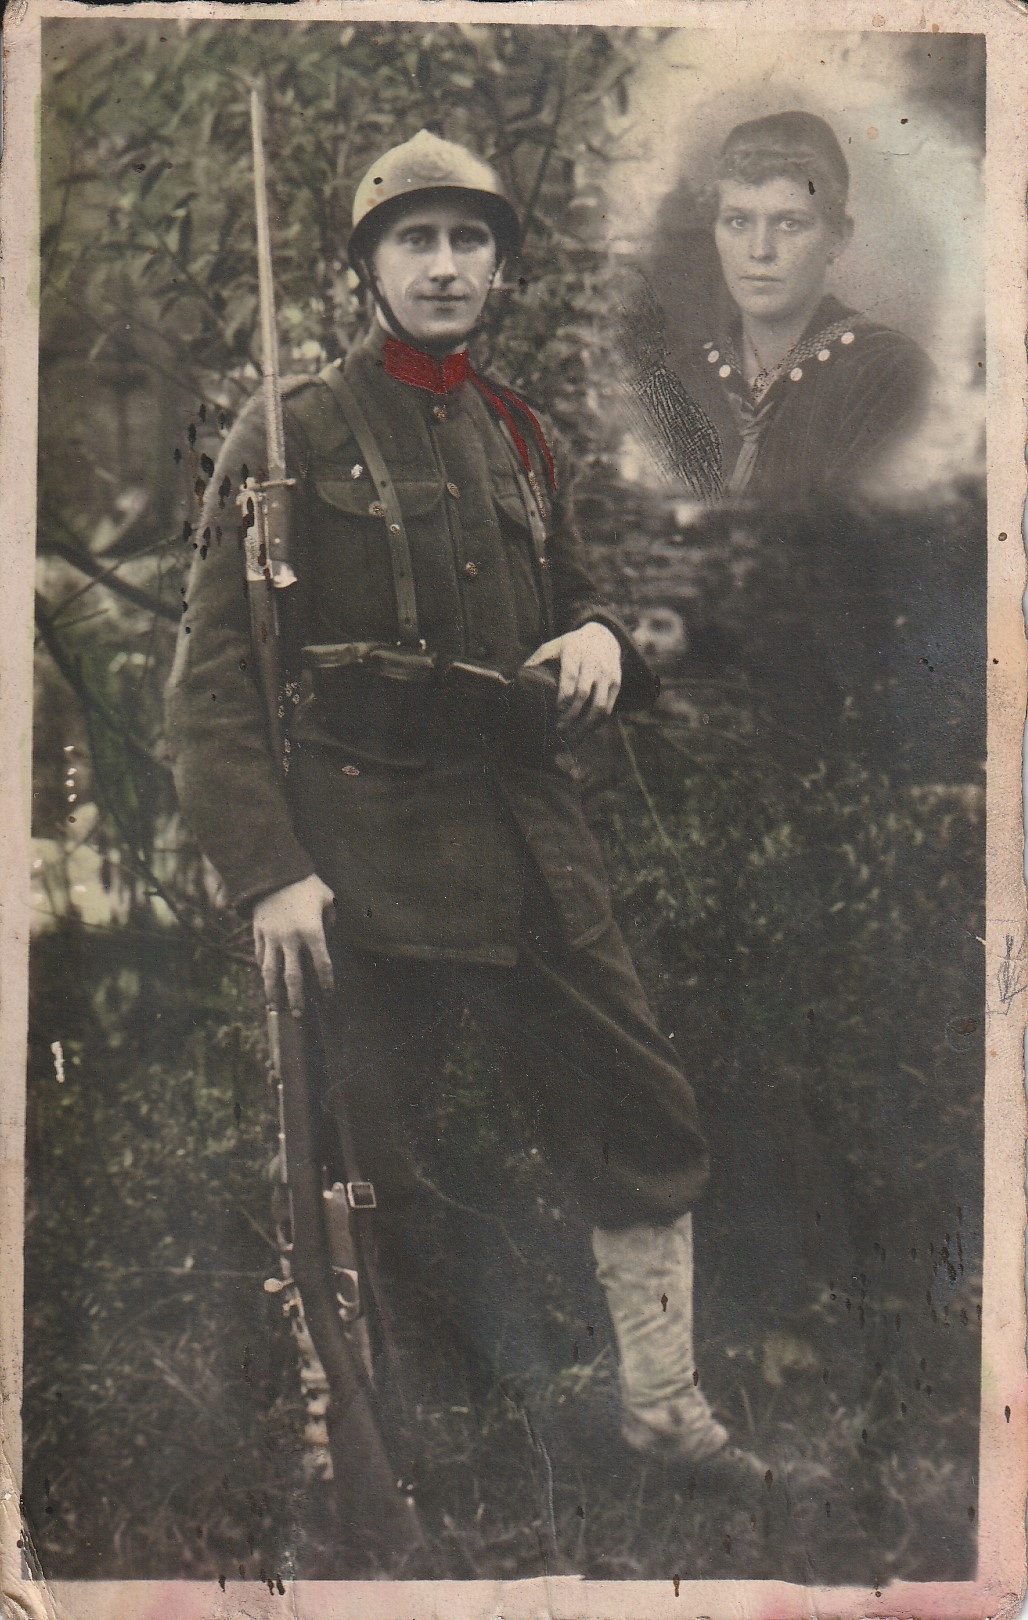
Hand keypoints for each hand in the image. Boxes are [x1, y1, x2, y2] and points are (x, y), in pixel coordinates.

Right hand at [252, 874, 335, 1015]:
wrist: (273, 870)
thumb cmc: (306, 883)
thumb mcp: (328, 896)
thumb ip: (332, 917)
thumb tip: (328, 931)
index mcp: (311, 931)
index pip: (322, 964)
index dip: (326, 982)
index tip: (329, 996)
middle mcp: (291, 939)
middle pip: (293, 976)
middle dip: (297, 998)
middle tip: (300, 1016)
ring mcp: (272, 937)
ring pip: (271, 971)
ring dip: (273, 992)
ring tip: (275, 1008)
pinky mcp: (259, 932)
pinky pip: (261, 956)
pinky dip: (264, 971)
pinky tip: (267, 982)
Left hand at [524, 621, 621, 735]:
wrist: (603, 637)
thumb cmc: (571, 646)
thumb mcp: (554, 645)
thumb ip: (538, 659)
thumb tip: (519, 678)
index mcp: (574, 653)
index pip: (570, 676)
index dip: (564, 695)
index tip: (557, 709)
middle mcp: (593, 664)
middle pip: (584, 694)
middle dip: (572, 714)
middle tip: (559, 729)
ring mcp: (607, 675)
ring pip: (599, 705)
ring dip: (586, 725)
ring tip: (572, 738)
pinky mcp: (616, 684)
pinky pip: (608, 708)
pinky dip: (596, 723)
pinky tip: (584, 732)